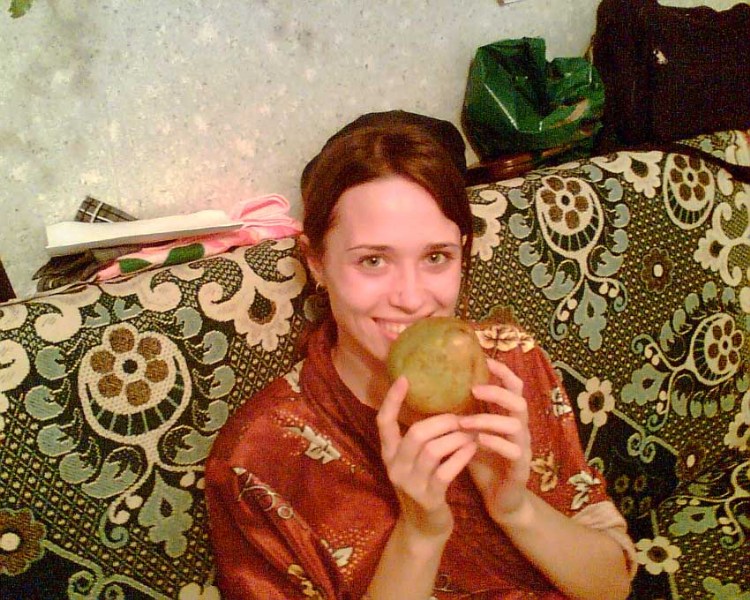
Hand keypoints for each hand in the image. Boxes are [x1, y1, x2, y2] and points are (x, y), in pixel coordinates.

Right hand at [376, 376, 477, 538]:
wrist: (424, 528)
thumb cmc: (423, 484)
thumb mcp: (413, 461)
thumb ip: (418, 437)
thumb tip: (438, 401)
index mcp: (389, 454)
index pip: (383, 422)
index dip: (391, 400)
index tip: (404, 378)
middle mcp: (395, 467)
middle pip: (416, 434)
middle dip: (441, 422)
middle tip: (460, 417)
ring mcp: (410, 484)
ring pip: (433, 451)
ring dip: (456, 438)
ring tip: (471, 432)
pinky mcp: (428, 498)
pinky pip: (447, 471)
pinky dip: (462, 457)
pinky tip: (472, 449)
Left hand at [459, 358, 531, 523]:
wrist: (501, 498)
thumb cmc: (483, 461)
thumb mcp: (471, 432)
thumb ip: (463, 412)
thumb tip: (435, 389)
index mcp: (508, 416)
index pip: (513, 387)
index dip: (502, 372)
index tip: (483, 360)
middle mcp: (519, 428)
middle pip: (519, 401)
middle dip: (497, 392)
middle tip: (474, 389)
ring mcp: (523, 447)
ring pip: (516, 424)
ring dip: (489, 419)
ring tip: (465, 421)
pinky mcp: (520, 467)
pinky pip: (514, 451)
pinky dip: (496, 443)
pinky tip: (478, 441)